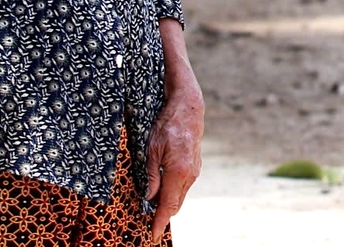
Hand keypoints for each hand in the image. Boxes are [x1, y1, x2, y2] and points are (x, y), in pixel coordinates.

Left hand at [145, 81, 203, 241]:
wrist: (188, 109)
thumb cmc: (167, 126)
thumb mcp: (151, 150)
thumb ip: (150, 176)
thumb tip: (148, 197)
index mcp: (177, 171)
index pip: (167, 204)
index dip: (159, 222)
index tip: (153, 236)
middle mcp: (189, 174)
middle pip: (175, 204)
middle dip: (162, 214)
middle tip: (148, 222)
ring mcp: (194, 171)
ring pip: (179, 196)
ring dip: (167, 202)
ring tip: (152, 205)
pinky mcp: (195, 167)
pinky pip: (183, 186)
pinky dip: (173, 192)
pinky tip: (162, 189)